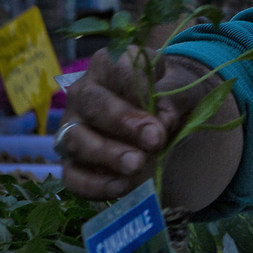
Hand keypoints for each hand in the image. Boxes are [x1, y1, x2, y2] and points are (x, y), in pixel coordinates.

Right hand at [57, 49, 215, 202]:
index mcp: (109, 64)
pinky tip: (122, 187)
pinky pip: (72, 176)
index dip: (138, 95)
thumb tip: (164, 119)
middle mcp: (83, 92)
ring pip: (75, 140)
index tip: (161, 120)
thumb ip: (174, 95)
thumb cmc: (167, 91)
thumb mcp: (180, 85)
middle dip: (123, 124)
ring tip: (137, 166)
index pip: (117, 73)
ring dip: (106, 155)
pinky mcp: (71, 160)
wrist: (163, 110)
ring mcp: (72, 127)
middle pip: (92, 106)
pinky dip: (94, 185)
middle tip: (154, 141)